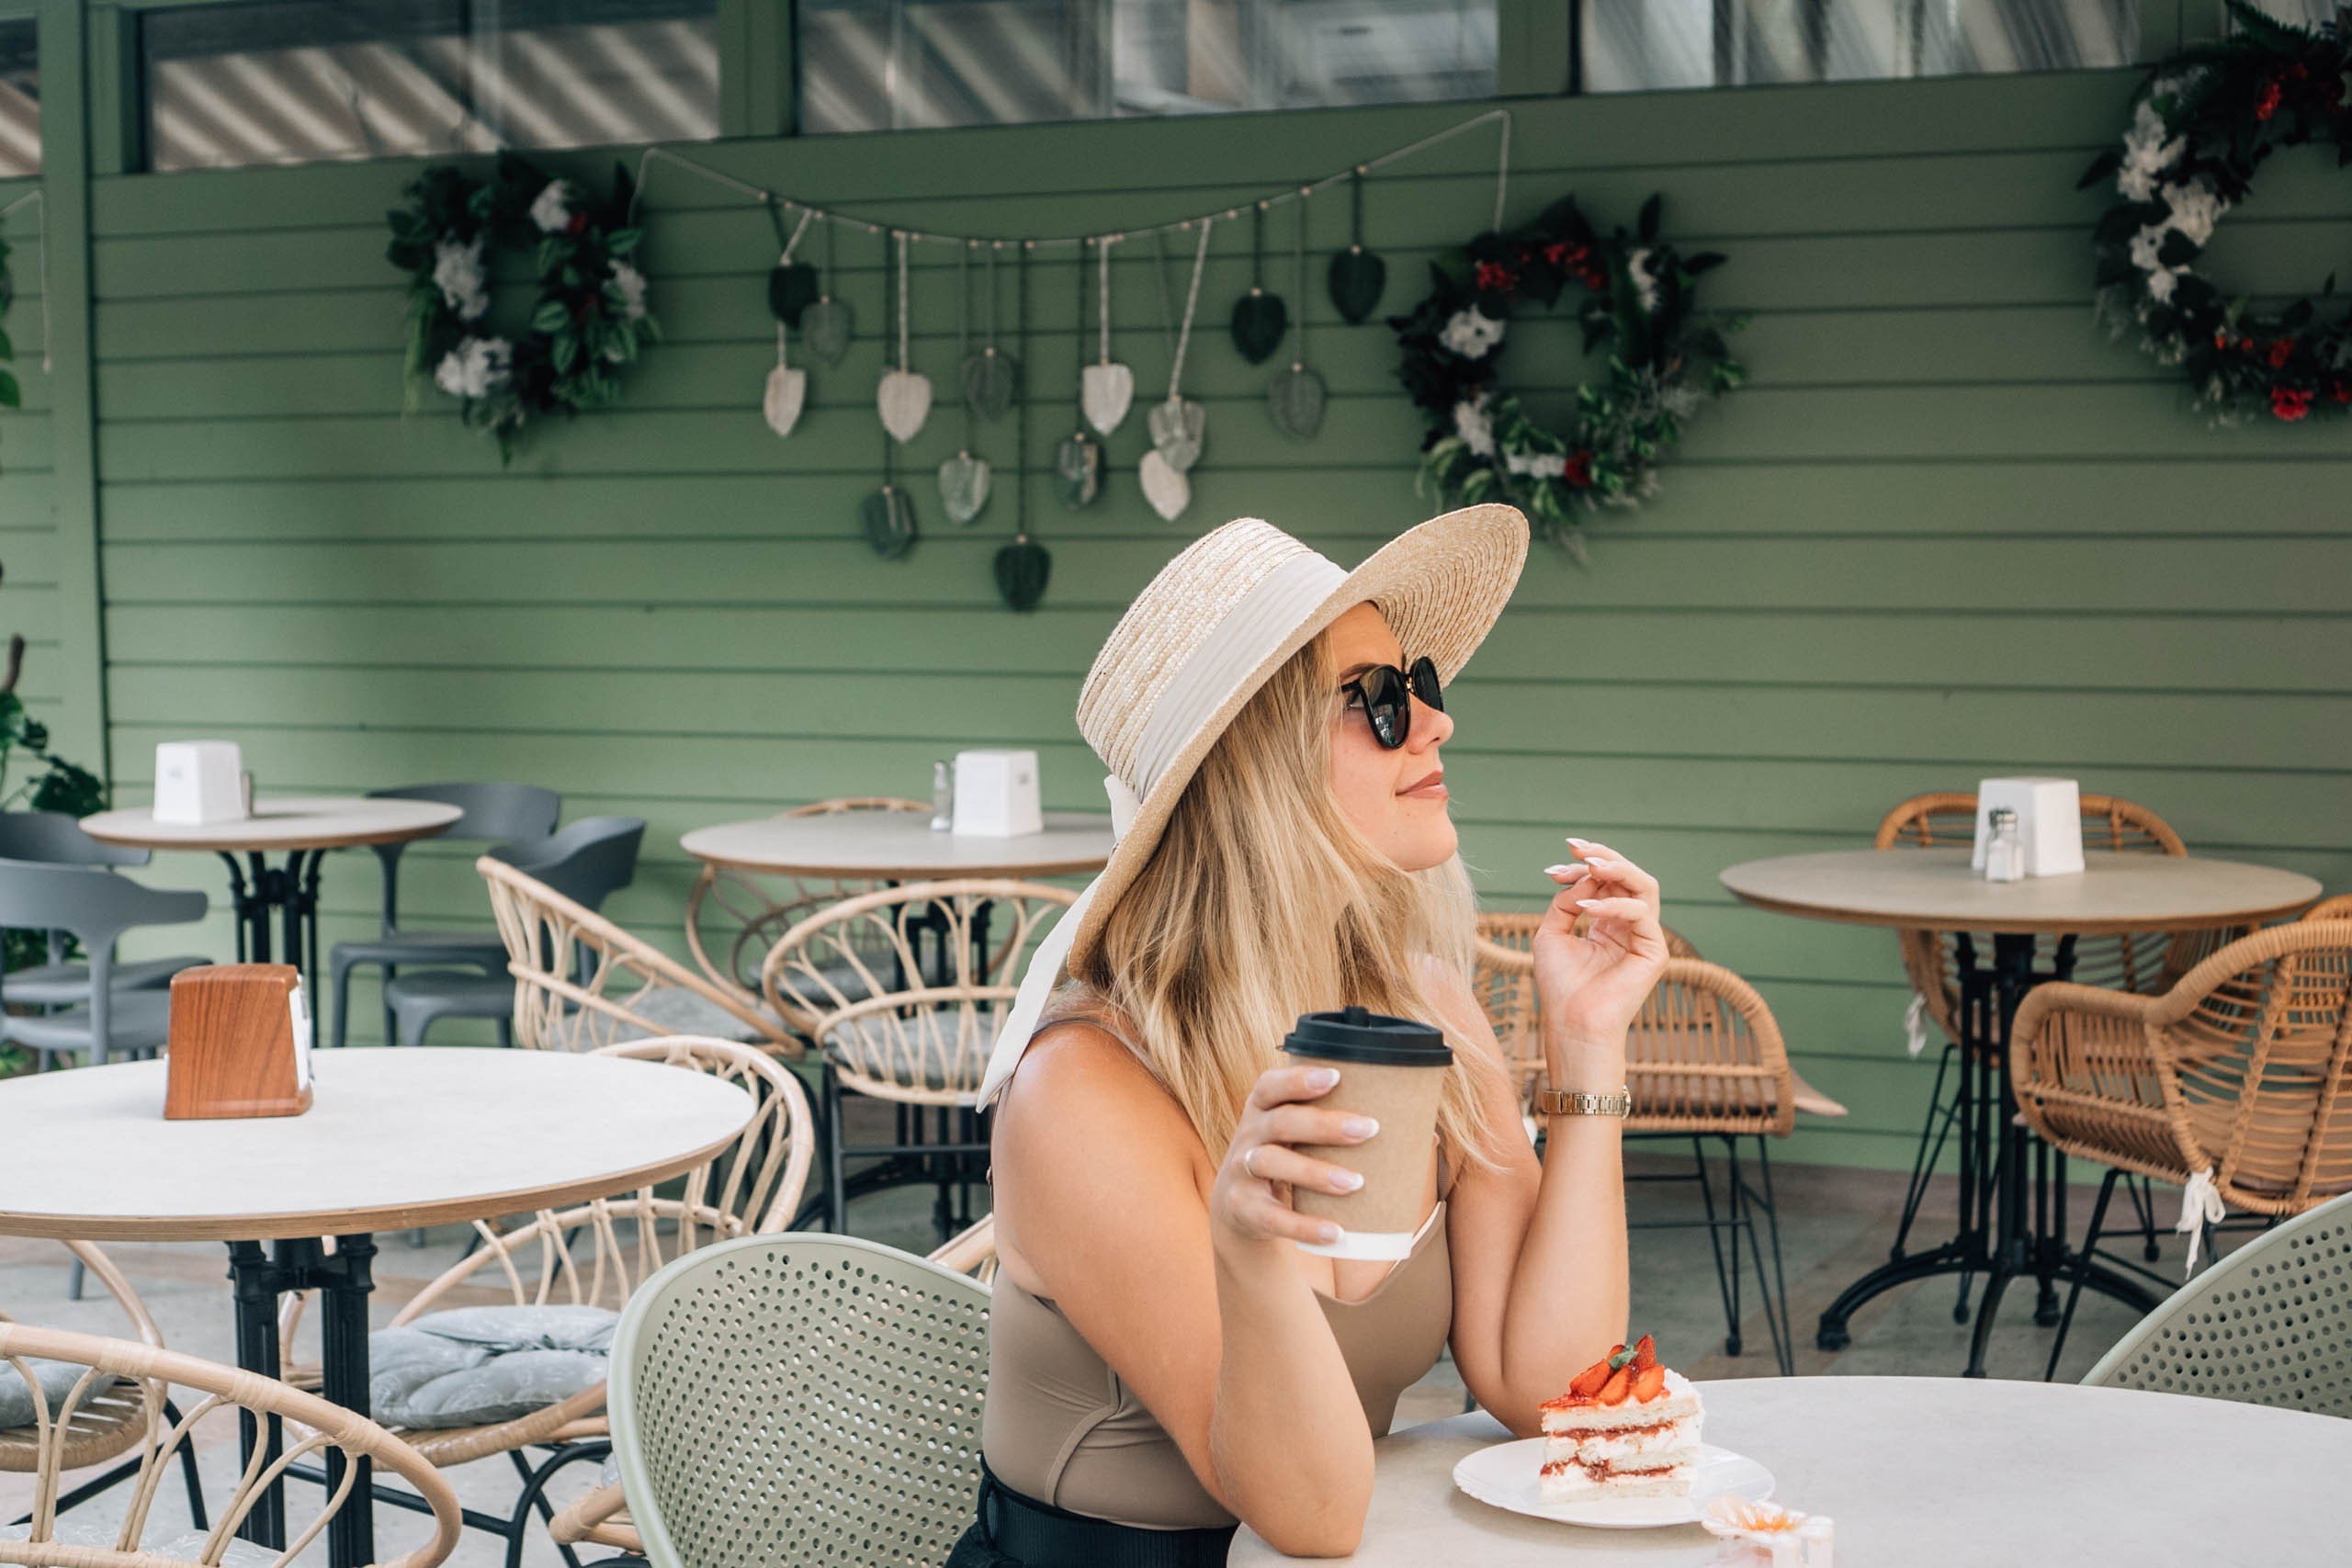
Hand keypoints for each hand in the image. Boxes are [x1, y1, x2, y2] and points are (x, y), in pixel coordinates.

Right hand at [1212, 1064, 1380, 1254]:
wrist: (1240, 1206)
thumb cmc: (1288, 1157)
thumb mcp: (1297, 1136)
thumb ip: (1341, 1127)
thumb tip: (1428, 1139)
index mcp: (1262, 1108)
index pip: (1271, 1085)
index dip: (1299, 1079)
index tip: (1337, 1076)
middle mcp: (1248, 1135)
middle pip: (1281, 1122)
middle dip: (1325, 1125)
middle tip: (1369, 1129)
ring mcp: (1242, 1172)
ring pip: (1272, 1163)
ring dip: (1316, 1172)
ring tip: (1356, 1183)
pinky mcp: (1244, 1209)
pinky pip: (1274, 1218)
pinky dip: (1305, 1226)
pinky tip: (1337, 1232)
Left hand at [1533, 837, 1668, 1077]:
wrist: (1571, 1022)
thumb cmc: (1560, 985)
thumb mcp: (1552, 933)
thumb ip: (1566, 900)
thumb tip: (1584, 874)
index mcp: (1608, 922)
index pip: (1606, 881)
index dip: (1582, 867)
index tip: (1555, 864)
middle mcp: (1630, 926)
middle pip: (1629, 876)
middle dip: (1603, 856)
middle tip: (1577, 848)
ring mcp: (1645, 936)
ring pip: (1644, 886)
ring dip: (1617, 868)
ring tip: (1590, 865)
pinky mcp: (1655, 951)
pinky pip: (1642, 913)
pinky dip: (1615, 904)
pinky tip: (1588, 906)